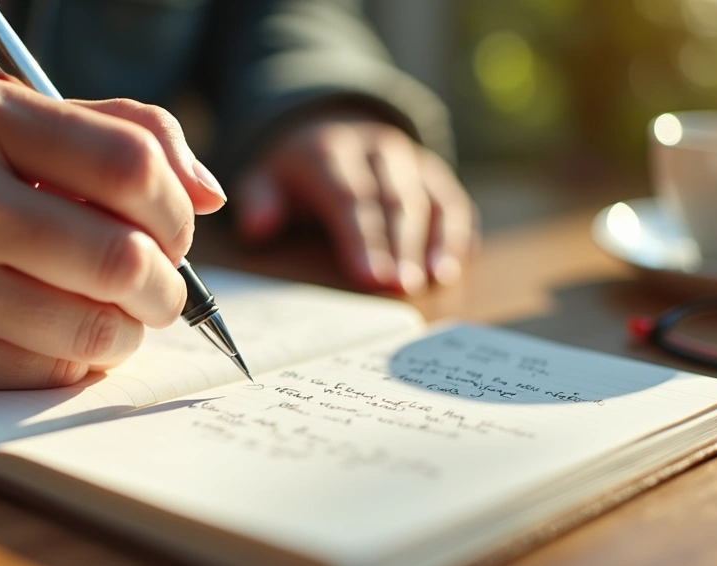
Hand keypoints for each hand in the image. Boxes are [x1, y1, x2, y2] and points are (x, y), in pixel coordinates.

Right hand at [0, 75, 226, 391]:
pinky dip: (79, 360)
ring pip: (94, 329)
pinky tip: (60, 336)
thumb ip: (115, 132)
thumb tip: (209, 194)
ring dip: (130, 330)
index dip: (178, 208)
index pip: (130, 164)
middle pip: (122, 258)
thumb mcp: (1, 122)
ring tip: (116, 313)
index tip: (175, 229)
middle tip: (162, 289)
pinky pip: (48, 373)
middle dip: (168, 287)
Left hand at [234, 112, 476, 293]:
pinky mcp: (434, 173)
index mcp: (330, 151)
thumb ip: (259, 200)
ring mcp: (410, 159)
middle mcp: (377, 149)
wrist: (331, 126)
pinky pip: (452, 202)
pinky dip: (458, 234)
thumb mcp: (264, 177)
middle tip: (403, 288)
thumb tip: (258, 228)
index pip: (350, 198)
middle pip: (394, 200)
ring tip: (438, 280)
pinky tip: (453, 268)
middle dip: (401, 245)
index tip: (371, 278)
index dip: (363, 239)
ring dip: (437, 242)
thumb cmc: (296, 172)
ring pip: (430, 199)